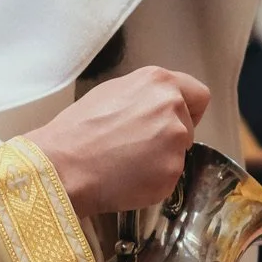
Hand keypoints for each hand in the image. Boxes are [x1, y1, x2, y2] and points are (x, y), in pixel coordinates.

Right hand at [25, 66, 210, 213]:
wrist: (63, 165)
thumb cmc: (78, 130)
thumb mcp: (112, 93)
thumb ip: (145, 96)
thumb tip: (157, 107)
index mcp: (159, 81)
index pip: (198, 95)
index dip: (189, 111)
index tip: (175, 121)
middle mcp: (172, 106)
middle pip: (188, 126)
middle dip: (170, 136)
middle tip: (137, 146)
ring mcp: (175, 140)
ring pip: (179, 153)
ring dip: (161, 159)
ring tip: (126, 162)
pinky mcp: (172, 171)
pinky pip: (169, 177)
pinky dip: (154, 180)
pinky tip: (127, 177)